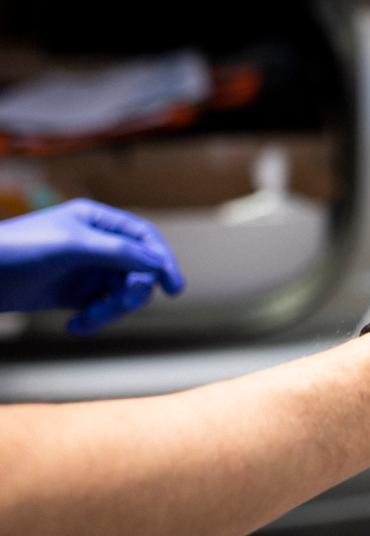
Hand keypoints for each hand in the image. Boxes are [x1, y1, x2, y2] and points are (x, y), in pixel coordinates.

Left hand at [0, 199, 184, 333]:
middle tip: (116, 306)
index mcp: (97, 221)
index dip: (162, 260)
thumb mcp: (73, 245)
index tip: (173, 287)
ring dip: (110, 310)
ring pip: (121, 293)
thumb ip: (118, 251)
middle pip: (137, 270)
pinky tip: (76, 326)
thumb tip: (158, 262)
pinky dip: (94, 320)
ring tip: (86, 321)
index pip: (144, 238)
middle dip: (130, 292)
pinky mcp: (71, 296)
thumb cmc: (18, 250)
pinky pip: (100, 309)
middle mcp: (96, 244)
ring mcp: (85, 270)